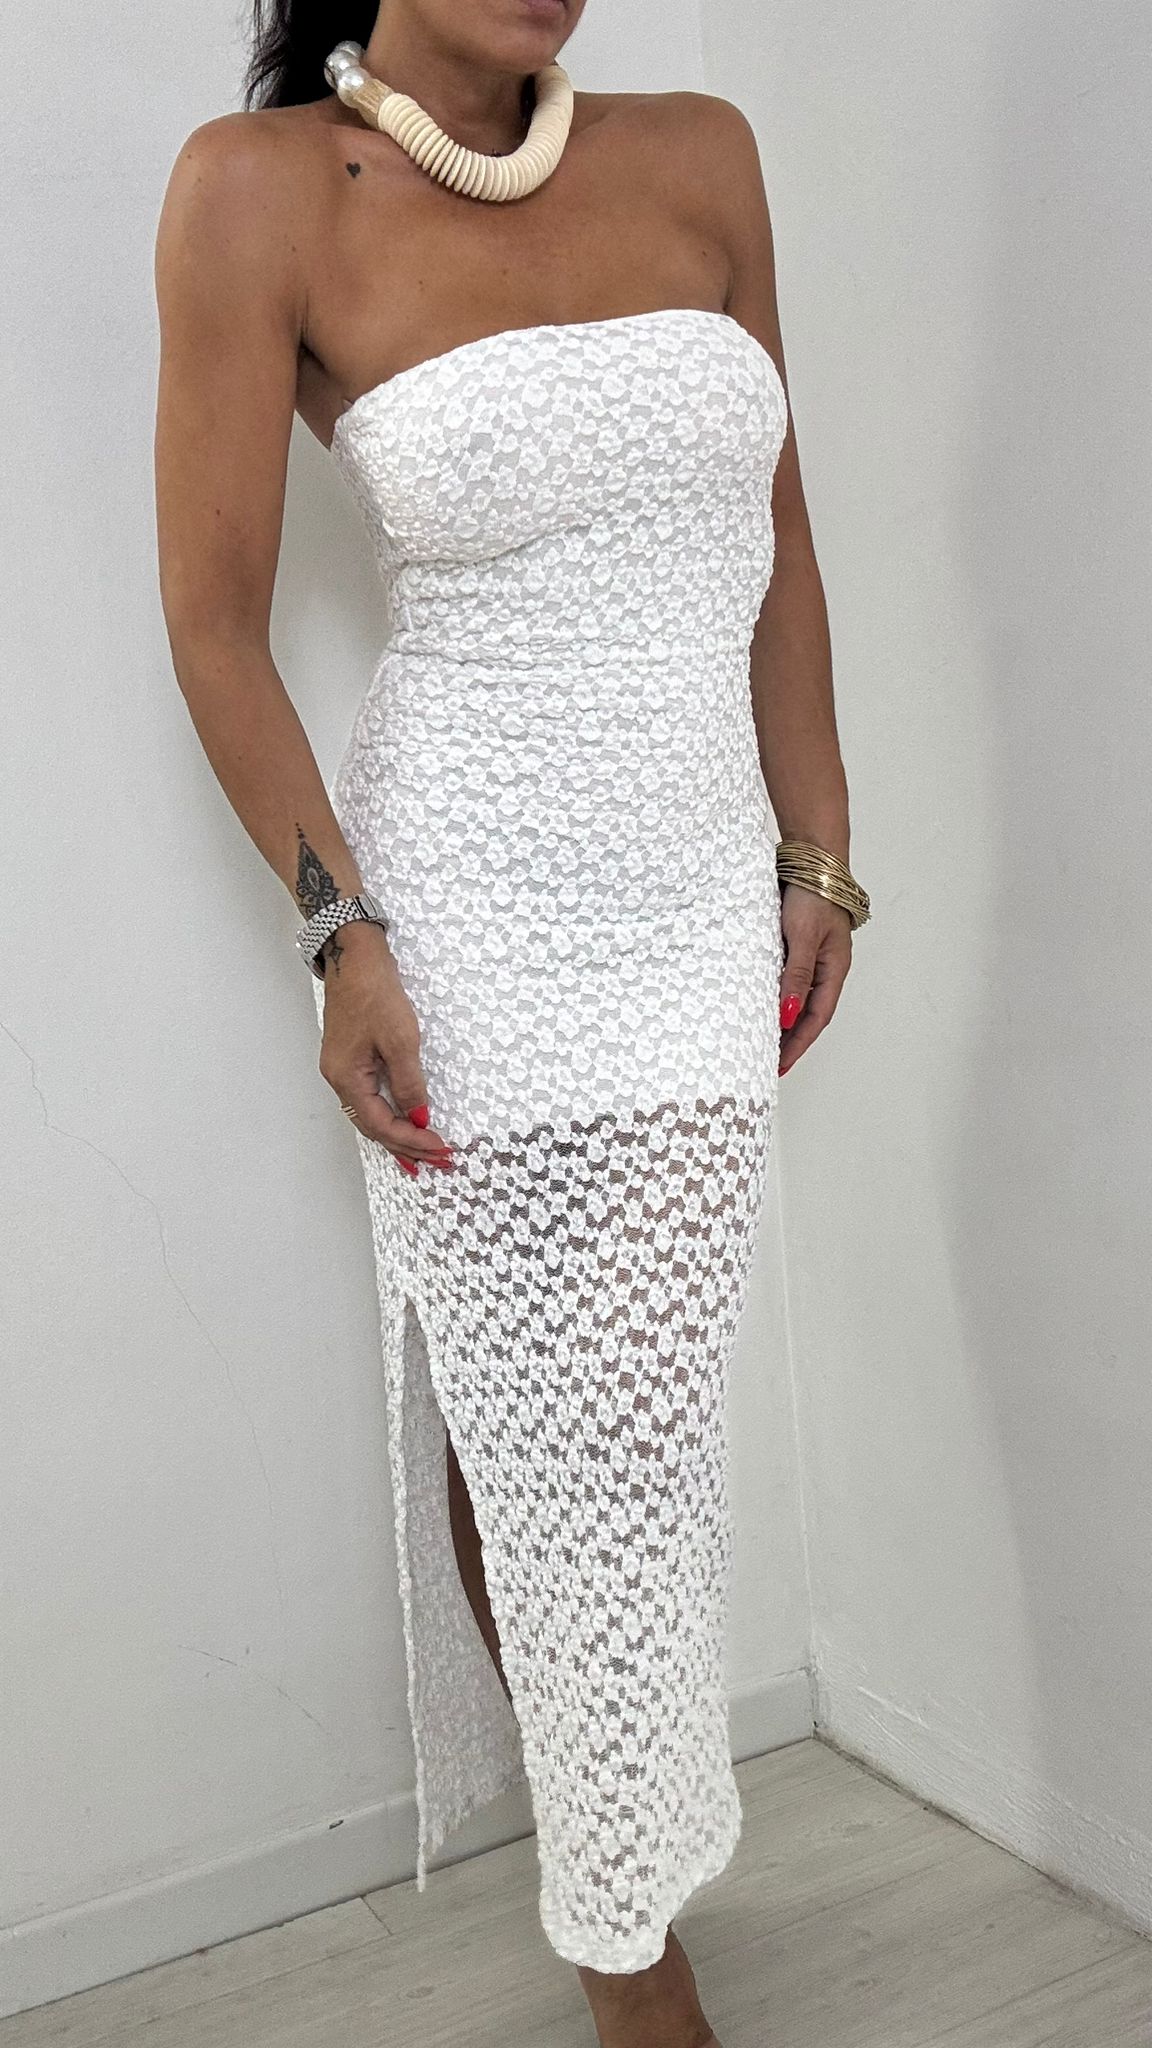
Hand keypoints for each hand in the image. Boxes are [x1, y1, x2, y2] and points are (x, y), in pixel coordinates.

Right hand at [317, 923, 454, 1176]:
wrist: (354, 957)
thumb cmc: (375, 992)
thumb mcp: (400, 1039)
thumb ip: (410, 1082)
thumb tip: (420, 1116)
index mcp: (346, 1078)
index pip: (381, 1125)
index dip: (411, 1140)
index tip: (440, 1148)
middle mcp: (339, 1079)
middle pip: (374, 1126)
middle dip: (406, 1147)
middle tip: (438, 1161)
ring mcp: (343, 1070)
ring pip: (371, 1115)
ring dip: (399, 1135)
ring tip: (423, 1156)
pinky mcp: (351, 1059)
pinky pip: (370, 1099)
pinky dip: (390, 1116)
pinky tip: (403, 1123)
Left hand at [777, 882, 851, 1076]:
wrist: (811, 857)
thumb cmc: (813, 894)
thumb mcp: (804, 937)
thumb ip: (796, 976)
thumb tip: (788, 1015)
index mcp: (834, 969)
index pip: (816, 1017)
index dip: (799, 1044)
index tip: (780, 1066)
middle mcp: (825, 967)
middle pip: (808, 1012)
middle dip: (790, 1039)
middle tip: (767, 1062)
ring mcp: (811, 956)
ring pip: (797, 996)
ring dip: (782, 1019)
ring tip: (761, 1041)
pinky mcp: (796, 944)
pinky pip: (786, 978)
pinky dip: (775, 995)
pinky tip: (758, 1002)